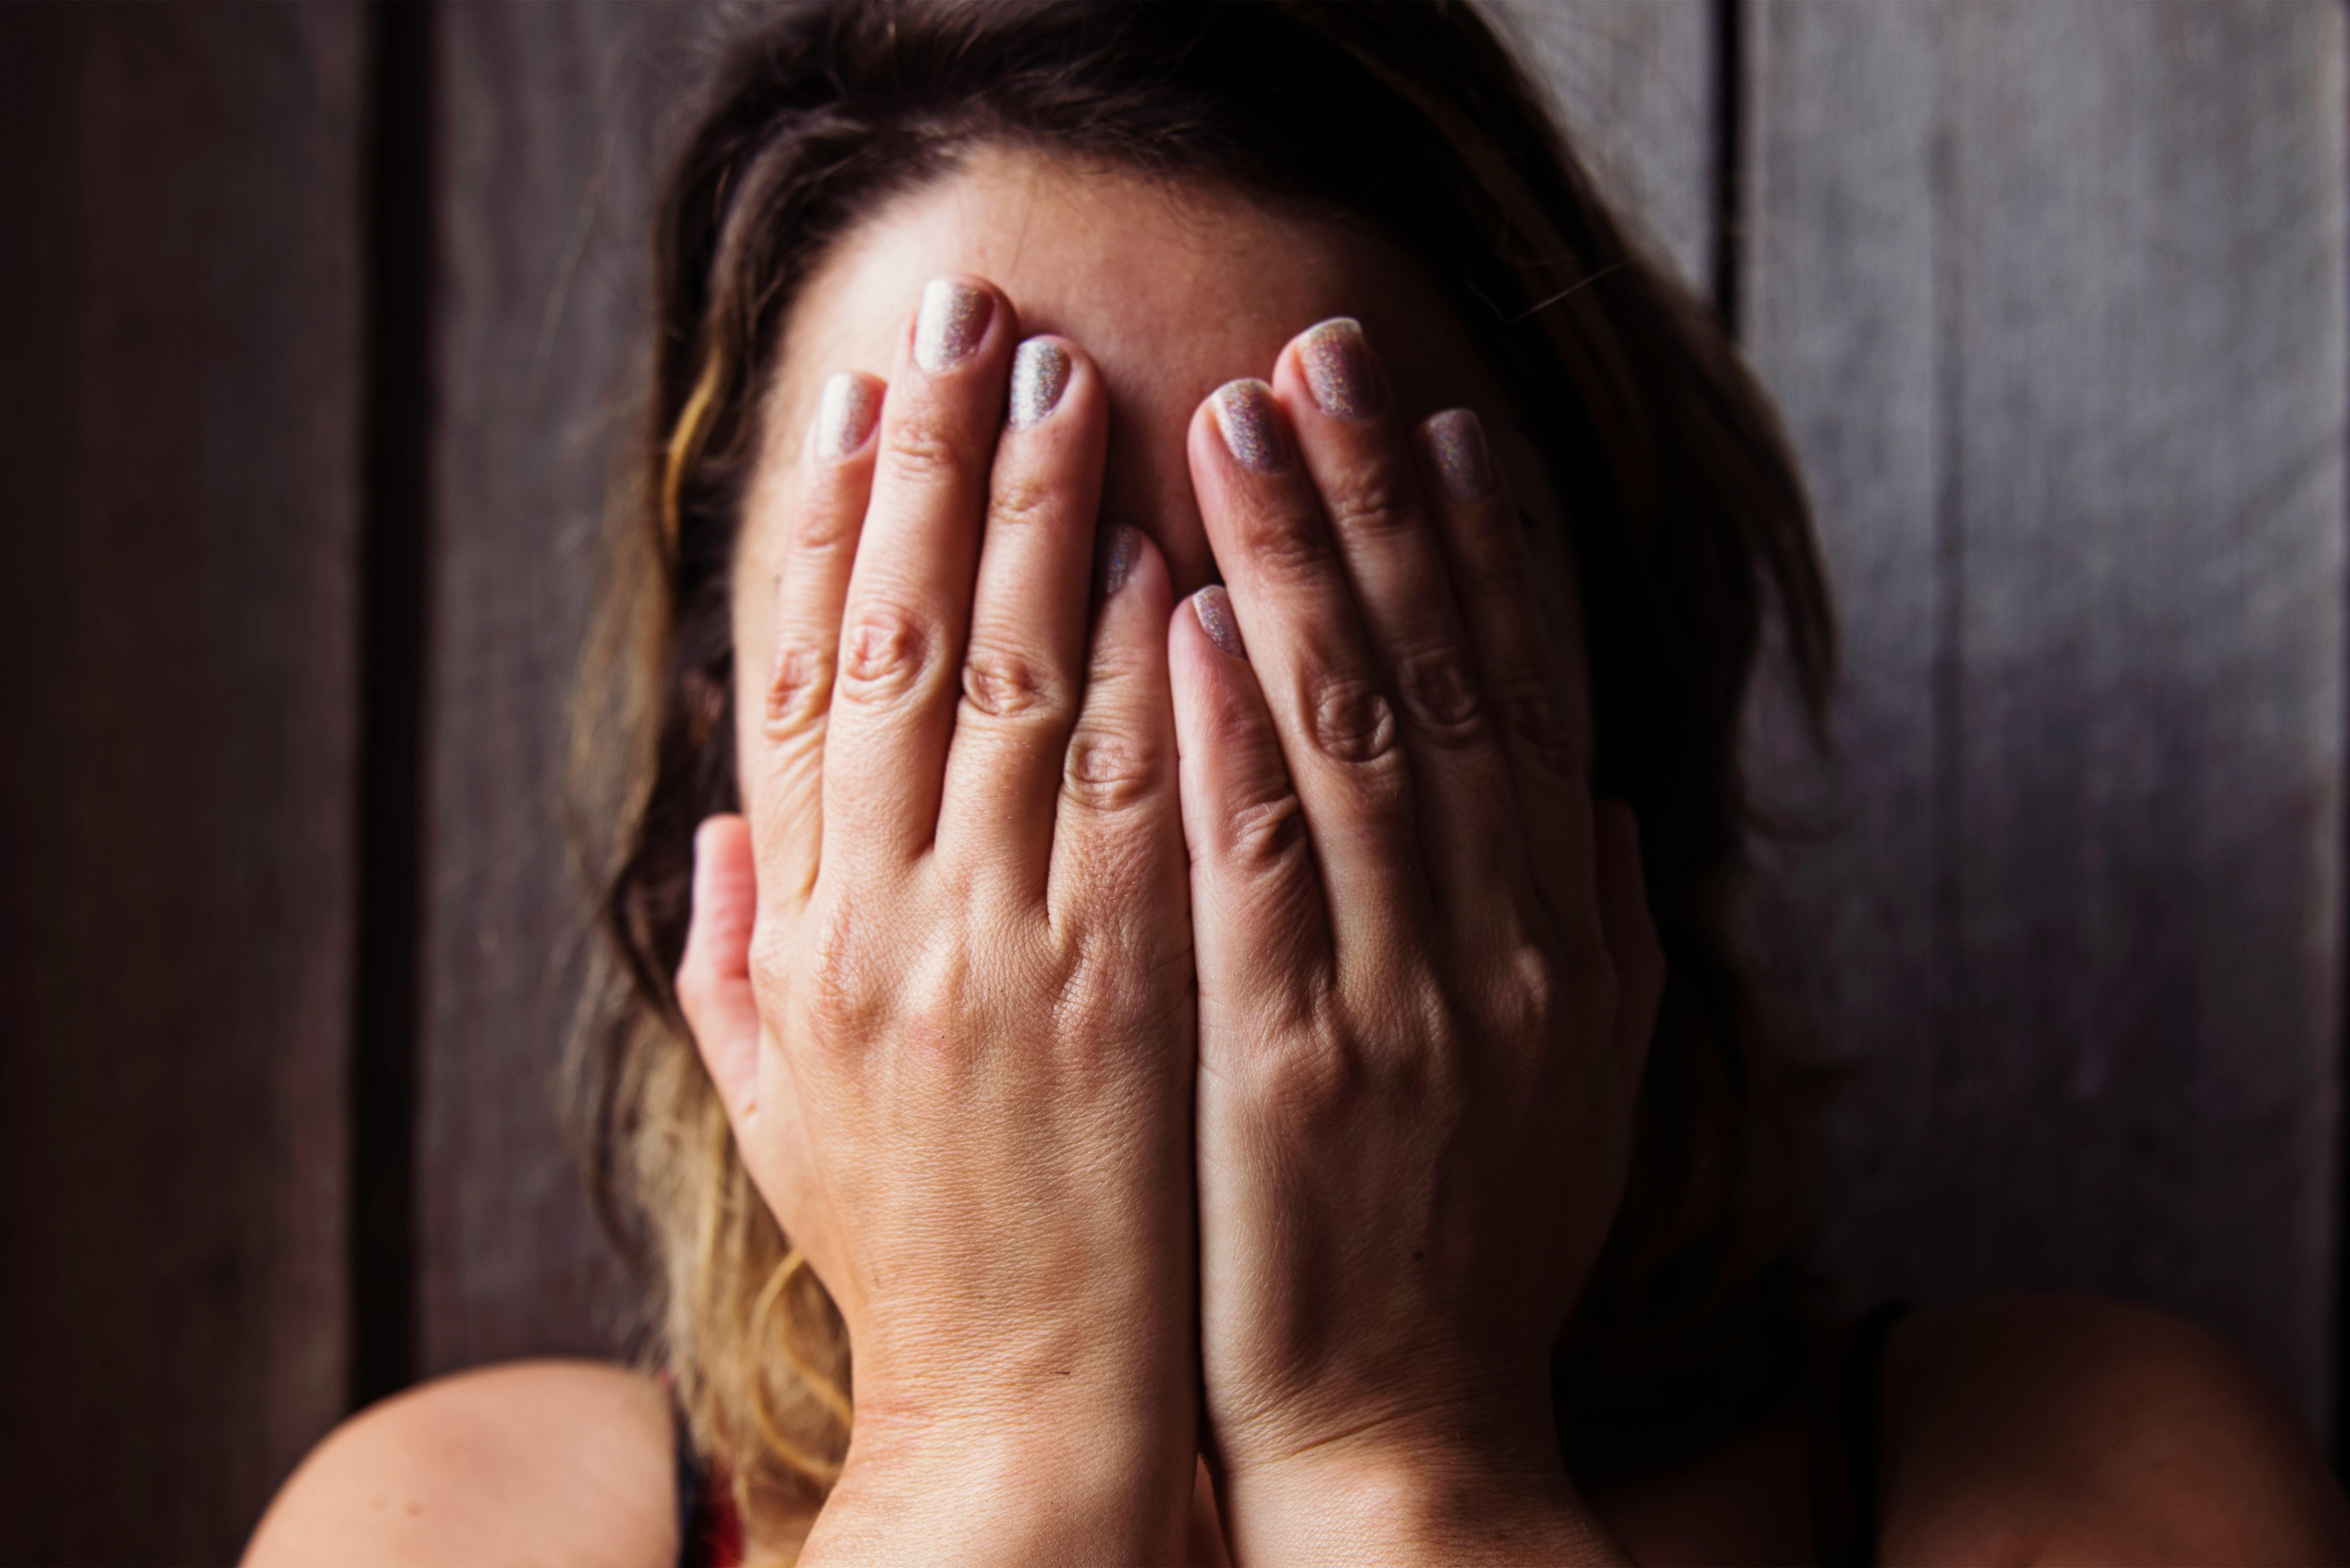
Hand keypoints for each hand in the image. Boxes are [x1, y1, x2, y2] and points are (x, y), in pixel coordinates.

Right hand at [676, 277, 1198, 1563]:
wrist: (1019, 1403)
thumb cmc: (913, 1249)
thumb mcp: (783, 1108)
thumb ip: (740, 956)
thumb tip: (723, 823)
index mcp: (809, 939)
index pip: (805, 683)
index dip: (824, 526)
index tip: (855, 400)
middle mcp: (890, 924)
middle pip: (902, 644)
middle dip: (934, 466)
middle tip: (969, 317)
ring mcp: (1009, 955)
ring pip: (1014, 689)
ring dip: (1040, 521)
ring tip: (1069, 379)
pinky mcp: (1124, 995)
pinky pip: (1131, 796)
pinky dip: (1136, 668)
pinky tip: (1158, 554)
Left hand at [1169, 320, 1663, 1563]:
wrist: (1407, 1435)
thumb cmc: (1476, 1254)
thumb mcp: (1579, 1091)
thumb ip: (1604, 937)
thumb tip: (1617, 801)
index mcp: (1561, 943)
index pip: (1526, 696)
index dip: (1493, 547)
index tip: (1449, 419)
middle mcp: (1497, 946)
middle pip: (1437, 678)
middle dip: (1380, 502)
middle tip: (1321, 352)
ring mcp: (1398, 1002)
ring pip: (1347, 739)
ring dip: (1295, 567)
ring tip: (1237, 422)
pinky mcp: (1292, 1065)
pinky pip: (1259, 870)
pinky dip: (1230, 737)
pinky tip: (1193, 618)